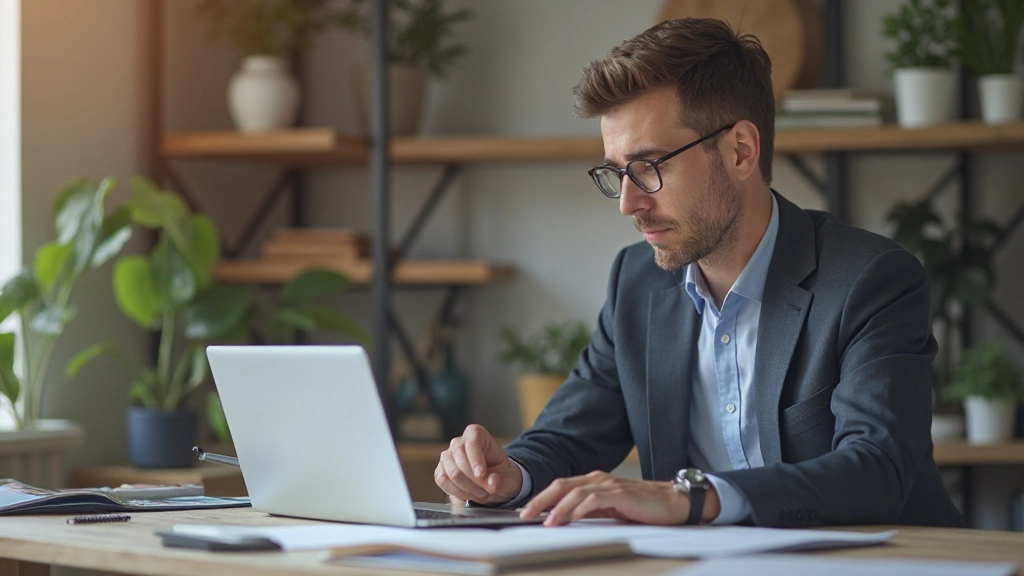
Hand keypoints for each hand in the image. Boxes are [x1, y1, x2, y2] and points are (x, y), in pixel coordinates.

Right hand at [435, 424, 522, 504]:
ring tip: (480, 492)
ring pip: (452, 473)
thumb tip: (492, 483)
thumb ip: (501, 481)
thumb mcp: (508, 477)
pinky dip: (456, 492)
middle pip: (460, 460)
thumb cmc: (500, 473)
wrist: (493, 482)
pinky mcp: (441, 470)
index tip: (482, 474)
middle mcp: (459, 442)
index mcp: (476, 434)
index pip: (472, 444)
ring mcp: (447, 456)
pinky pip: (443, 481)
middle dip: (474, 479)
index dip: (476, 460)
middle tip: (487, 489)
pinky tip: (468, 494)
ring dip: (467, 488)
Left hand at [519, 471, 719, 526]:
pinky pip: (594, 499)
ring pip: (575, 492)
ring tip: (545, 521)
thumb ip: (589, 510)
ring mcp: (609, 485)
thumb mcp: (610, 509)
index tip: (527, 511)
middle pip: (562, 485)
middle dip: (541, 500)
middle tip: (525, 514)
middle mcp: (599, 479)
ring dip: (557, 507)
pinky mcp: (620, 494)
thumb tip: (564, 519)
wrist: (673, 502)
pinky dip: (579, 508)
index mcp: (594, 482)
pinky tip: (570, 517)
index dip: (542, 498)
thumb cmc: (643, 507)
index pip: (561, 486)